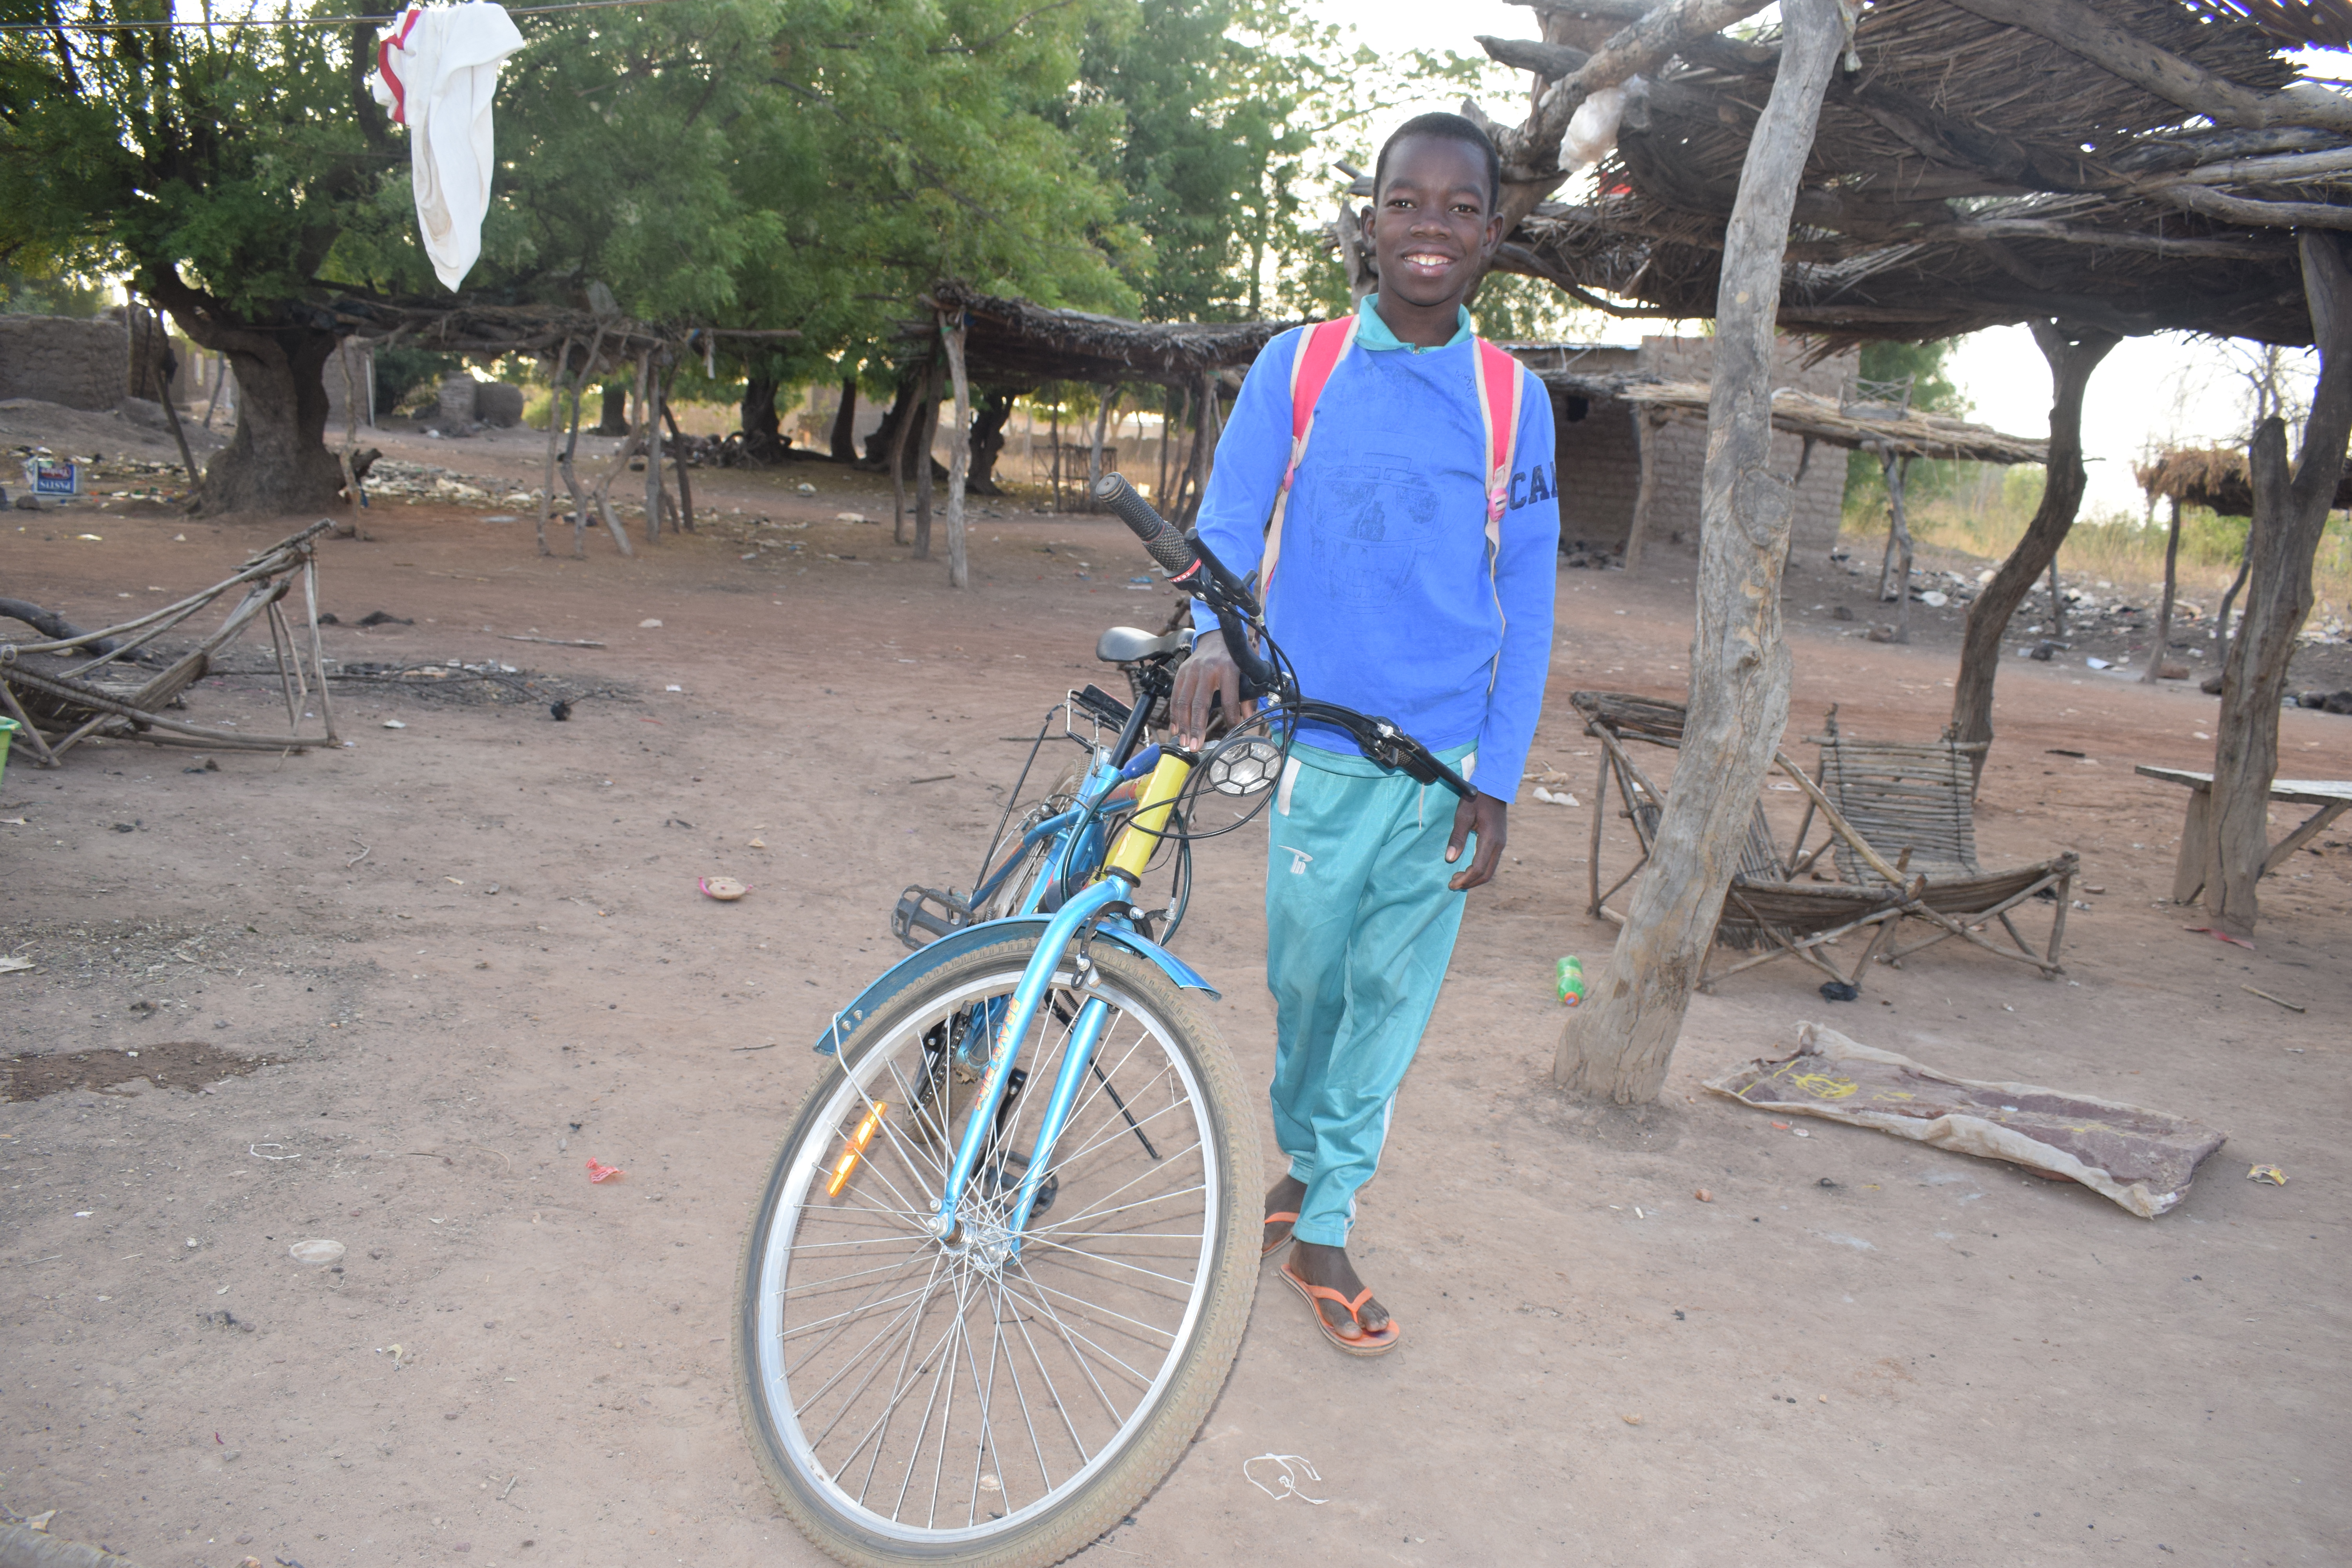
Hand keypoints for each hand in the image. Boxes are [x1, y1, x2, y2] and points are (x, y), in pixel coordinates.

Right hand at [1170, 630, 1248, 748]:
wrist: (1217, 636)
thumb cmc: (1234, 656)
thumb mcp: (1247, 671)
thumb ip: (1249, 697)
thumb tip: (1250, 721)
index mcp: (1228, 669)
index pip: (1229, 699)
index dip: (1231, 718)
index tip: (1231, 734)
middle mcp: (1208, 669)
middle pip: (1200, 702)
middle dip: (1197, 726)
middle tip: (1195, 746)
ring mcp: (1192, 670)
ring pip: (1184, 701)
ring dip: (1183, 724)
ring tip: (1184, 741)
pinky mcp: (1182, 671)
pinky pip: (1175, 695)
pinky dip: (1174, 714)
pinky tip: (1175, 728)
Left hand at [1445, 792, 1507, 890]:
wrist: (1494, 787)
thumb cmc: (1476, 799)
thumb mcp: (1463, 815)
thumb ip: (1457, 837)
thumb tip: (1450, 859)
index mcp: (1490, 840)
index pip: (1478, 868)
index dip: (1465, 880)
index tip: (1451, 884)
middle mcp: (1499, 845)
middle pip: (1487, 874)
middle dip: (1470, 883)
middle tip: (1453, 885)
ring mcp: (1501, 844)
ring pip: (1490, 870)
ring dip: (1474, 878)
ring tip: (1458, 879)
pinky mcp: (1499, 842)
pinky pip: (1491, 862)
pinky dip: (1479, 870)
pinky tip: (1468, 869)